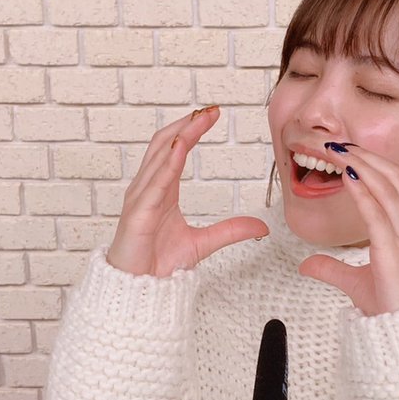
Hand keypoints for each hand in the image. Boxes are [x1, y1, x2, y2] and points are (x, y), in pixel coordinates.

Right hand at [106, 107, 268, 276]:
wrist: (139, 290)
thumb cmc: (158, 264)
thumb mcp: (204, 243)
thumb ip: (230, 231)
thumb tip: (260, 226)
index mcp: (162, 190)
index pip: (175, 149)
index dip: (191, 129)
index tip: (212, 114)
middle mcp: (148, 188)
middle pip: (164, 144)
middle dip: (185, 124)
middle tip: (209, 109)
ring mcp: (141, 199)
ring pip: (158, 157)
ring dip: (178, 135)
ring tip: (197, 119)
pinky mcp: (138, 214)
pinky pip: (154, 184)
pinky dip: (166, 164)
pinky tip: (179, 148)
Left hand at [298, 146, 398, 315]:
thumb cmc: (392, 307)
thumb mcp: (355, 283)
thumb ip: (331, 269)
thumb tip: (306, 264)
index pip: (395, 184)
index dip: (373, 164)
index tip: (349, 152)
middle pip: (393, 178)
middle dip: (366, 156)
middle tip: (339, 144)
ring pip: (386, 188)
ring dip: (361, 165)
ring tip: (338, 152)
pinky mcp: (393, 251)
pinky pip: (377, 213)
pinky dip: (362, 191)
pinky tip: (347, 177)